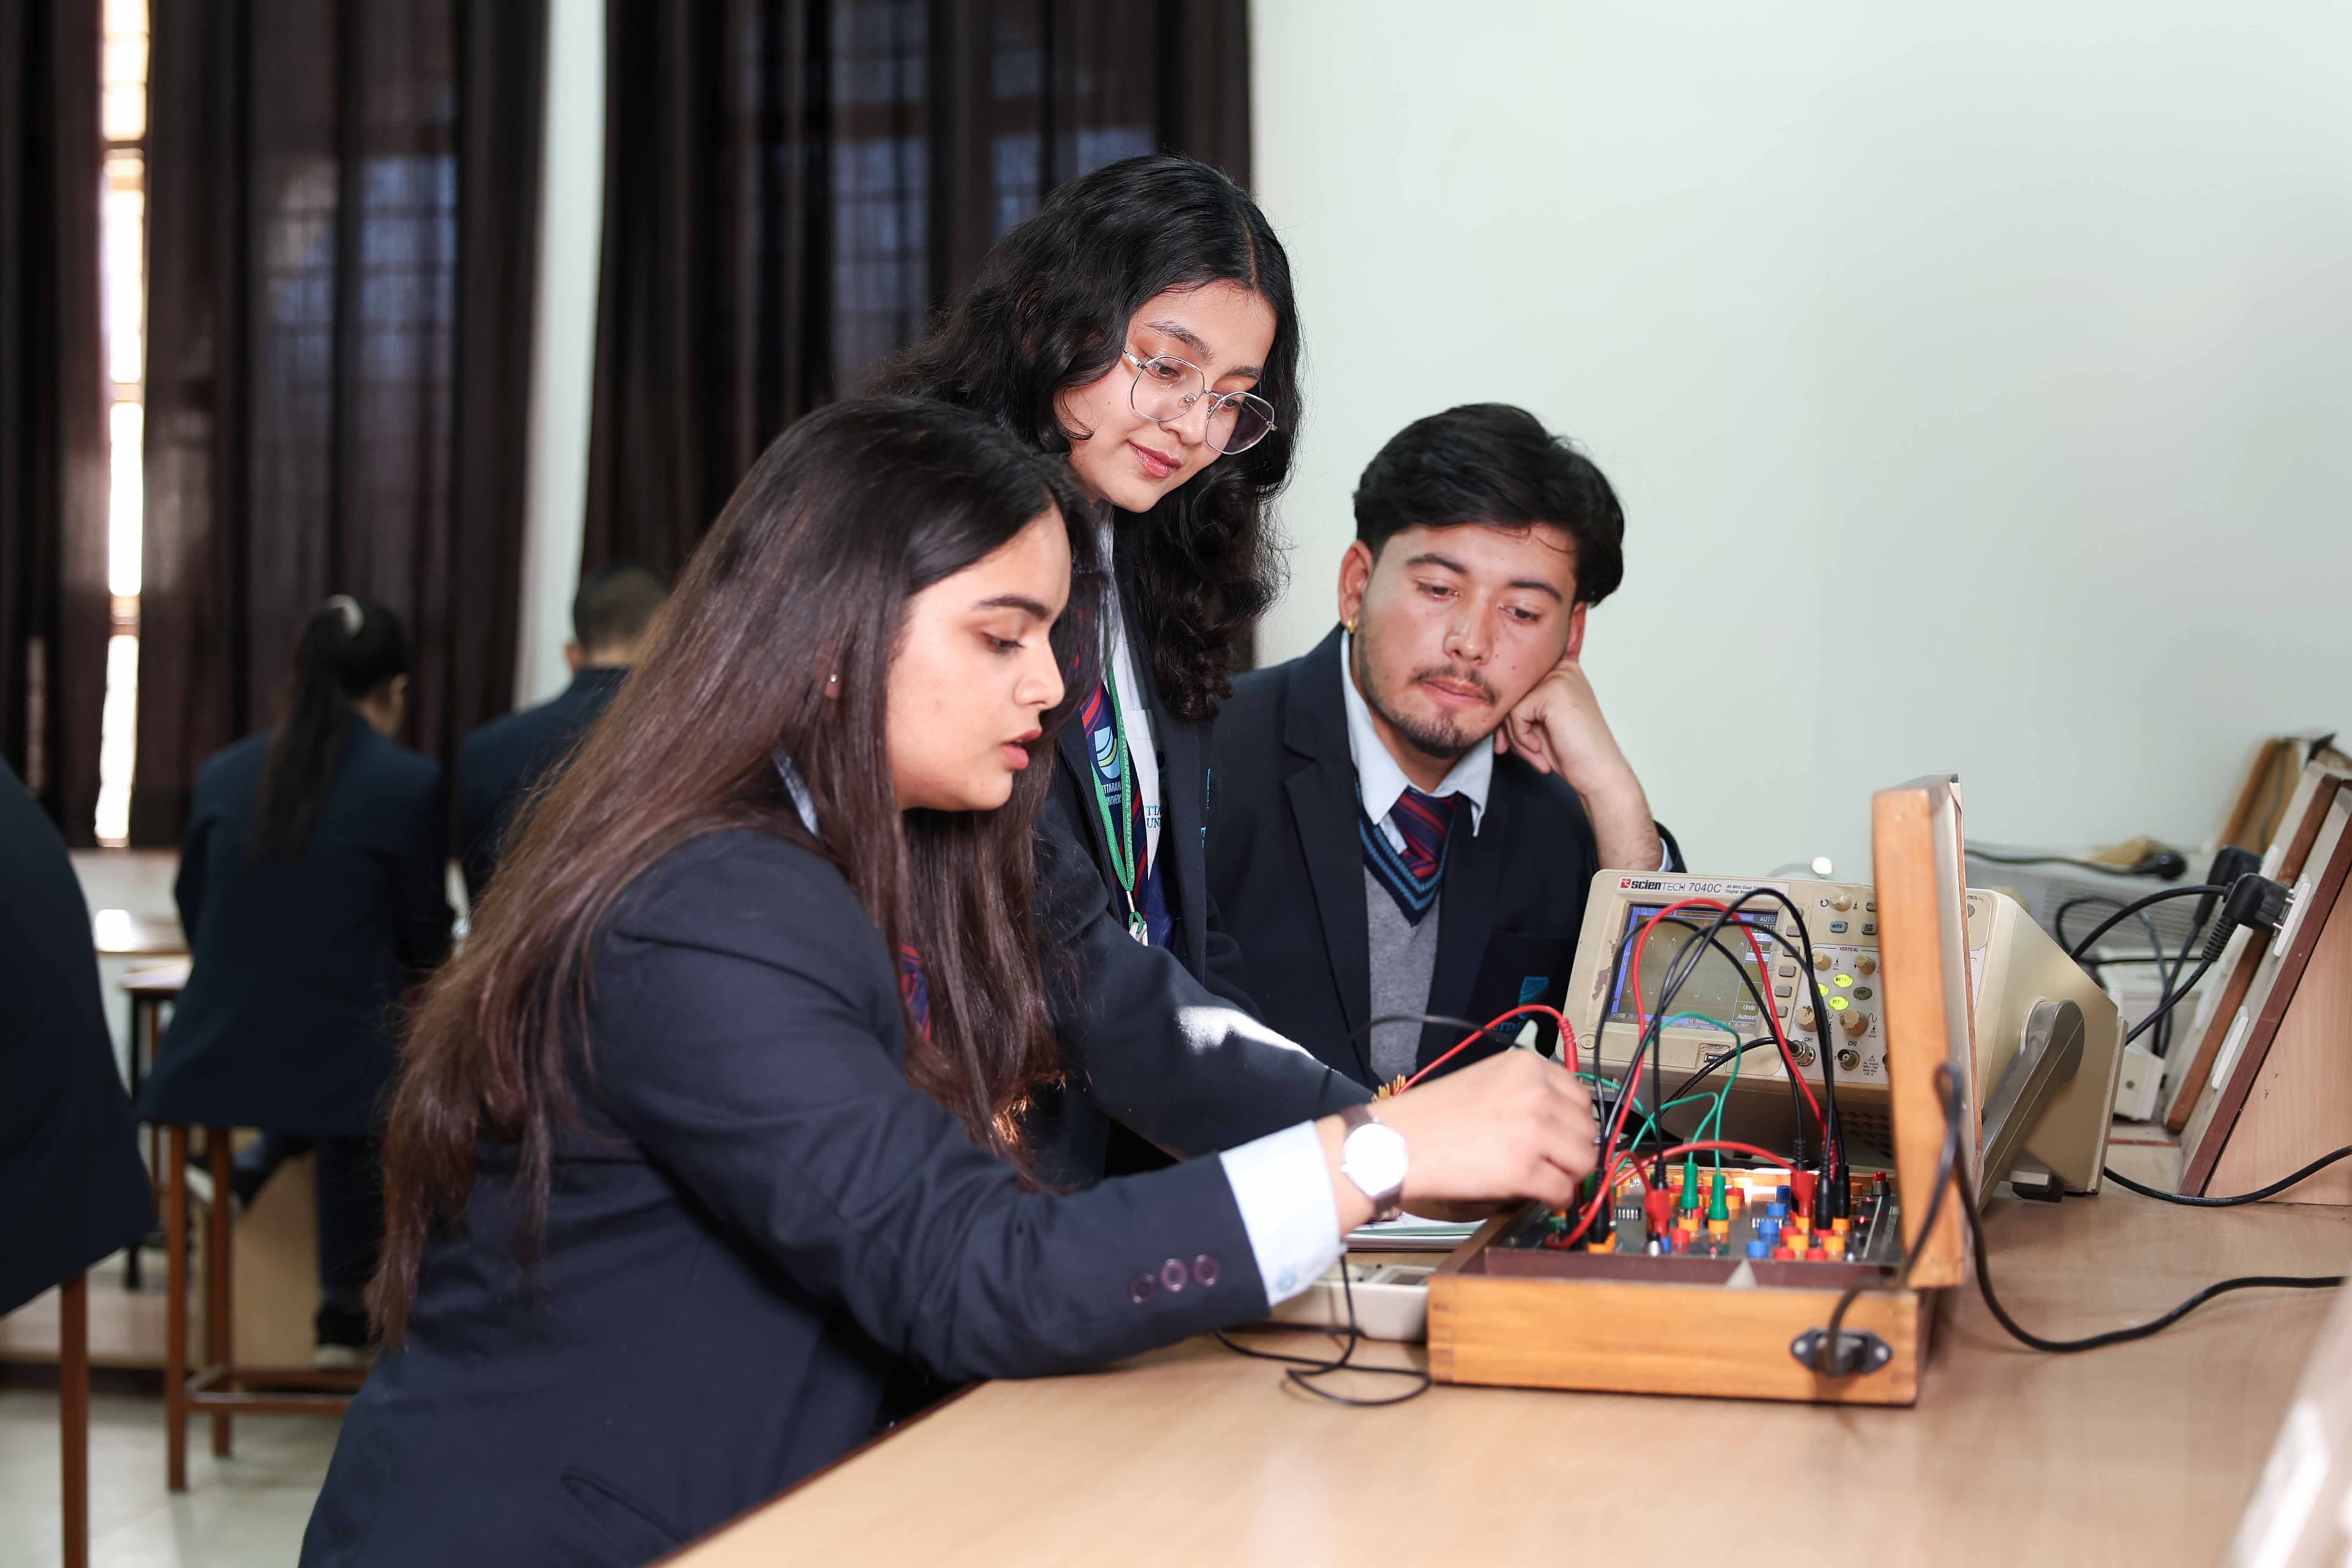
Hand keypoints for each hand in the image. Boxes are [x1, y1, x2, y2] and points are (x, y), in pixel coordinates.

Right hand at [1315, 1051, 1595, 1228]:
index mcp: (1527, 1066)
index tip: (1567, 1136)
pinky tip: (1542, 1198)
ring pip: (1583, 1161)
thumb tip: (1555, 1121)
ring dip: (1569, 1175)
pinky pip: (1563, 1190)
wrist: (1397, 1143)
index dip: (1575, 1121)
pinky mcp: (1525, 1169)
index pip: (1581, 1095)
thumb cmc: (1429, 1115)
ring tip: (1549, 1181)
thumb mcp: (1483, 1079)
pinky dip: (1558, 1199)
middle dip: (1574, 1150)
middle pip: (1587, 1129)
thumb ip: (1523, 1091)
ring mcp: (1534, 1131)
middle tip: (1556, 1162)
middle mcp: (1537, 1093)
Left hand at [1496, 653, 1661, 871]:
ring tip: (1536, 754)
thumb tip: (1488, 702)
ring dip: (1517, 737)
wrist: (1599, 773)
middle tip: (1524, 751)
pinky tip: (1540, 750)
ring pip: (1510, 704)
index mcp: (1561, 671)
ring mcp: (1559, 677)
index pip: (1517, 685)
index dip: (1509, 715)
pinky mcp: (1553, 692)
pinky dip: (1522, 738)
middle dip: (1509, 728)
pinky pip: (1515, 714)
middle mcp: (1562, 668)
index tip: (1509, 741)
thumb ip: (1520, 706)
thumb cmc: (1573, 751)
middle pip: (1511, 693)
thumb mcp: (1540, 723)